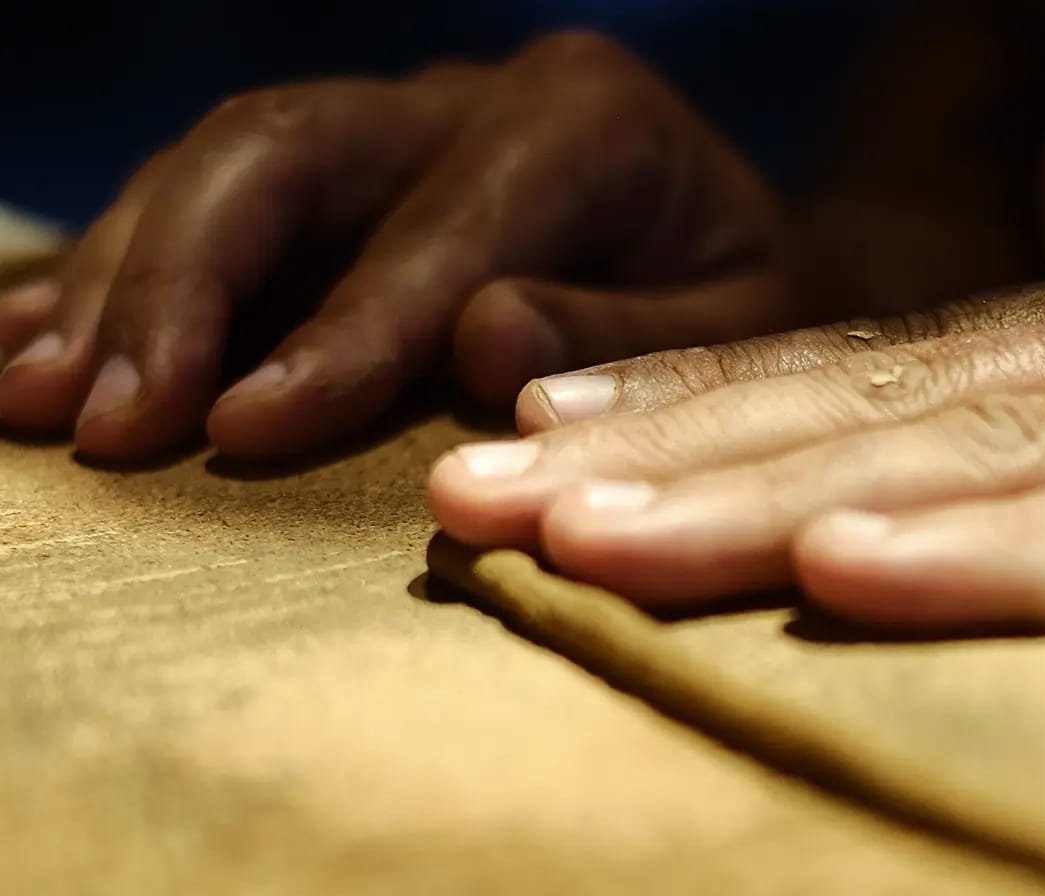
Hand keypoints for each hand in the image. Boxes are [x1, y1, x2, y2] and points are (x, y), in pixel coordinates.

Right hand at [0, 33, 801, 457]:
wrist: (750, 247)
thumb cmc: (756, 309)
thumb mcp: (744, 330)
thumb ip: (632, 338)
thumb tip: (480, 339)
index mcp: (585, 121)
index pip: (437, 227)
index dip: (333, 333)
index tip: (235, 435)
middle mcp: (471, 97)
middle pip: (282, 155)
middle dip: (178, 290)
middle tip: (102, 422)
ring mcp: (398, 124)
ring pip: (222, 169)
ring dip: (114, 283)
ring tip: (30, 401)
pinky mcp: (350, 173)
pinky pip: (211, 203)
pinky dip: (118, 274)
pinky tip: (32, 340)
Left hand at [430, 217, 1044, 640]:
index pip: (870, 374)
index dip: (694, 408)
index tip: (530, 451)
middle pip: (870, 413)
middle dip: (661, 462)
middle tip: (470, 505)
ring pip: (971, 463)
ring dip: (762, 504)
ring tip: (579, 539)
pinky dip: (999, 560)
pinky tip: (842, 578)